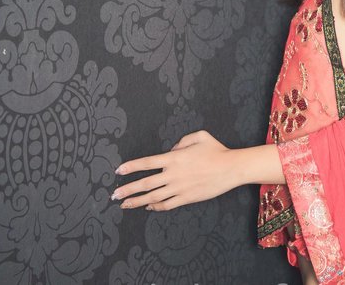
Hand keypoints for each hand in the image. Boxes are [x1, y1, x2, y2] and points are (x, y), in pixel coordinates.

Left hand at [111, 130, 238, 211]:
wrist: (231, 169)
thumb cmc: (217, 151)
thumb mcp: (199, 136)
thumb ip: (181, 141)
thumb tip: (171, 150)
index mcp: (174, 158)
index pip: (147, 163)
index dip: (131, 167)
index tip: (118, 171)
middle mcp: (173, 174)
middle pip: (145, 183)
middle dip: (127, 189)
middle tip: (114, 195)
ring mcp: (179, 188)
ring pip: (153, 197)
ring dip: (137, 201)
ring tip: (124, 205)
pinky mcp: (187, 198)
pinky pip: (167, 205)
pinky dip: (156, 207)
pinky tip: (148, 207)